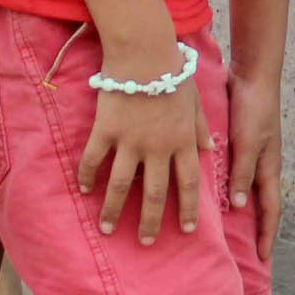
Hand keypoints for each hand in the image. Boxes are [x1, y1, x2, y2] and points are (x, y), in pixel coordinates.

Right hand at [78, 37, 206, 243]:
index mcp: (182, 142)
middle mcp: (158, 147)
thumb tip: (210, 152)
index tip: (188, 230)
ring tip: (108, 229)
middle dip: (152, 222)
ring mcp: (130, 141)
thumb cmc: (172, 73)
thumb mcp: (195, 102)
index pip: (189, 183)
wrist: (144, 52)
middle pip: (156, 194)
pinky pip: (93, 160)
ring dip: (115, 210)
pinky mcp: (105, 131)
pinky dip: (87, 177)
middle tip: (147, 242)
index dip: (189, 209)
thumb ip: (200, 129)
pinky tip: (84, 191)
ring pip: (122, 186)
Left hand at [228, 72, 282, 261]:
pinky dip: (231, 190)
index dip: (267, 234)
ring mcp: (253, 156)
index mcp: (269, 169)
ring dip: (242, 212)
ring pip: (248, 192)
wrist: (253, 77)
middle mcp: (262, 166)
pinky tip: (217, 196)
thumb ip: (243, 173)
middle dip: (257, 229)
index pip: (270, 210)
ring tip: (230, 231)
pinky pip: (237, 176)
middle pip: (261, 205)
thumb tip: (240, 207)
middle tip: (248, 252)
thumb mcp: (248, 143)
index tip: (263, 258)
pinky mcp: (241, 146)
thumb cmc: (254, 110)